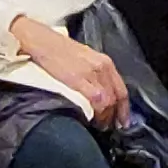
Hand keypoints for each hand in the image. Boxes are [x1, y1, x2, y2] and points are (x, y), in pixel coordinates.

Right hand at [12, 15, 126, 125]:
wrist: (42, 41)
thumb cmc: (59, 49)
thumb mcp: (85, 58)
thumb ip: (96, 73)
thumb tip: (101, 91)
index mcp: (104, 62)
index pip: (122, 89)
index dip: (124, 108)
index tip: (123, 120)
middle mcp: (101, 67)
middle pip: (116, 97)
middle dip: (115, 115)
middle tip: (111, 126)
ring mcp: (91, 73)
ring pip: (107, 101)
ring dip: (105, 117)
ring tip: (100, 125)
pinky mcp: (78, 79)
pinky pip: (96, 99)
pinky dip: (97, 112)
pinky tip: (92, 118)